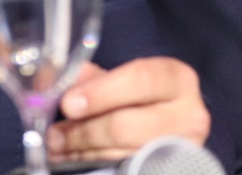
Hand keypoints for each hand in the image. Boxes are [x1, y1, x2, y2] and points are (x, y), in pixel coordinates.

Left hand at [47, 57, 209, 161]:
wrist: (173, 127)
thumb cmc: (145, 99)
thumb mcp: (124, 81)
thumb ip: (92, 78)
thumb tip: (52, 77)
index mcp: (178, 79)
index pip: (140, 79)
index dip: (101, 92)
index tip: (69, 103)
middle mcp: (188, 115)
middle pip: (125, 125)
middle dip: (83, 131)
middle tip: (55, 134)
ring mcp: (180, 149)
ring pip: (120, 154)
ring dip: (82, 151)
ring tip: (59, 146)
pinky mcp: (166, 169)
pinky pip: (122, 169)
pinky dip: (92, 163)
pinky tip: (74, 157)